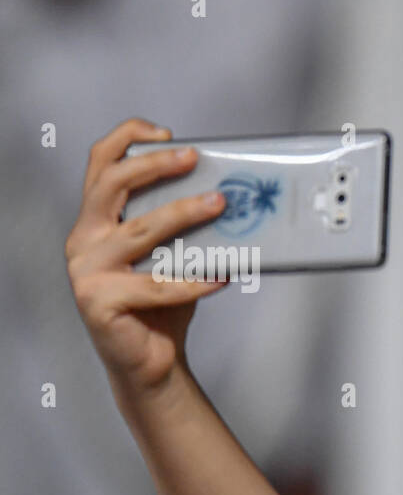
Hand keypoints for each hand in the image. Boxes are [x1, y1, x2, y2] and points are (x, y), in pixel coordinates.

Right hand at [65, 118, 227, 398]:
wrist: (151, 361)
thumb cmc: (161, 305)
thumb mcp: (170, 255)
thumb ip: (179, 227)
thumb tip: (226, 195)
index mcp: (95, 222)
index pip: (101, 166)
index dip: (127, 139)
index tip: (166, 133)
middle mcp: (84, 240)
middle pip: (112, 186)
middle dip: (154, 165)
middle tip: (194, 158)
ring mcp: (87, 272)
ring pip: (139, 231)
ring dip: (183, 214)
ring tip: (220, 204)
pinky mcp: (100, 302)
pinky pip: (157, 285)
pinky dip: (194, 279)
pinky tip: (224, 273)